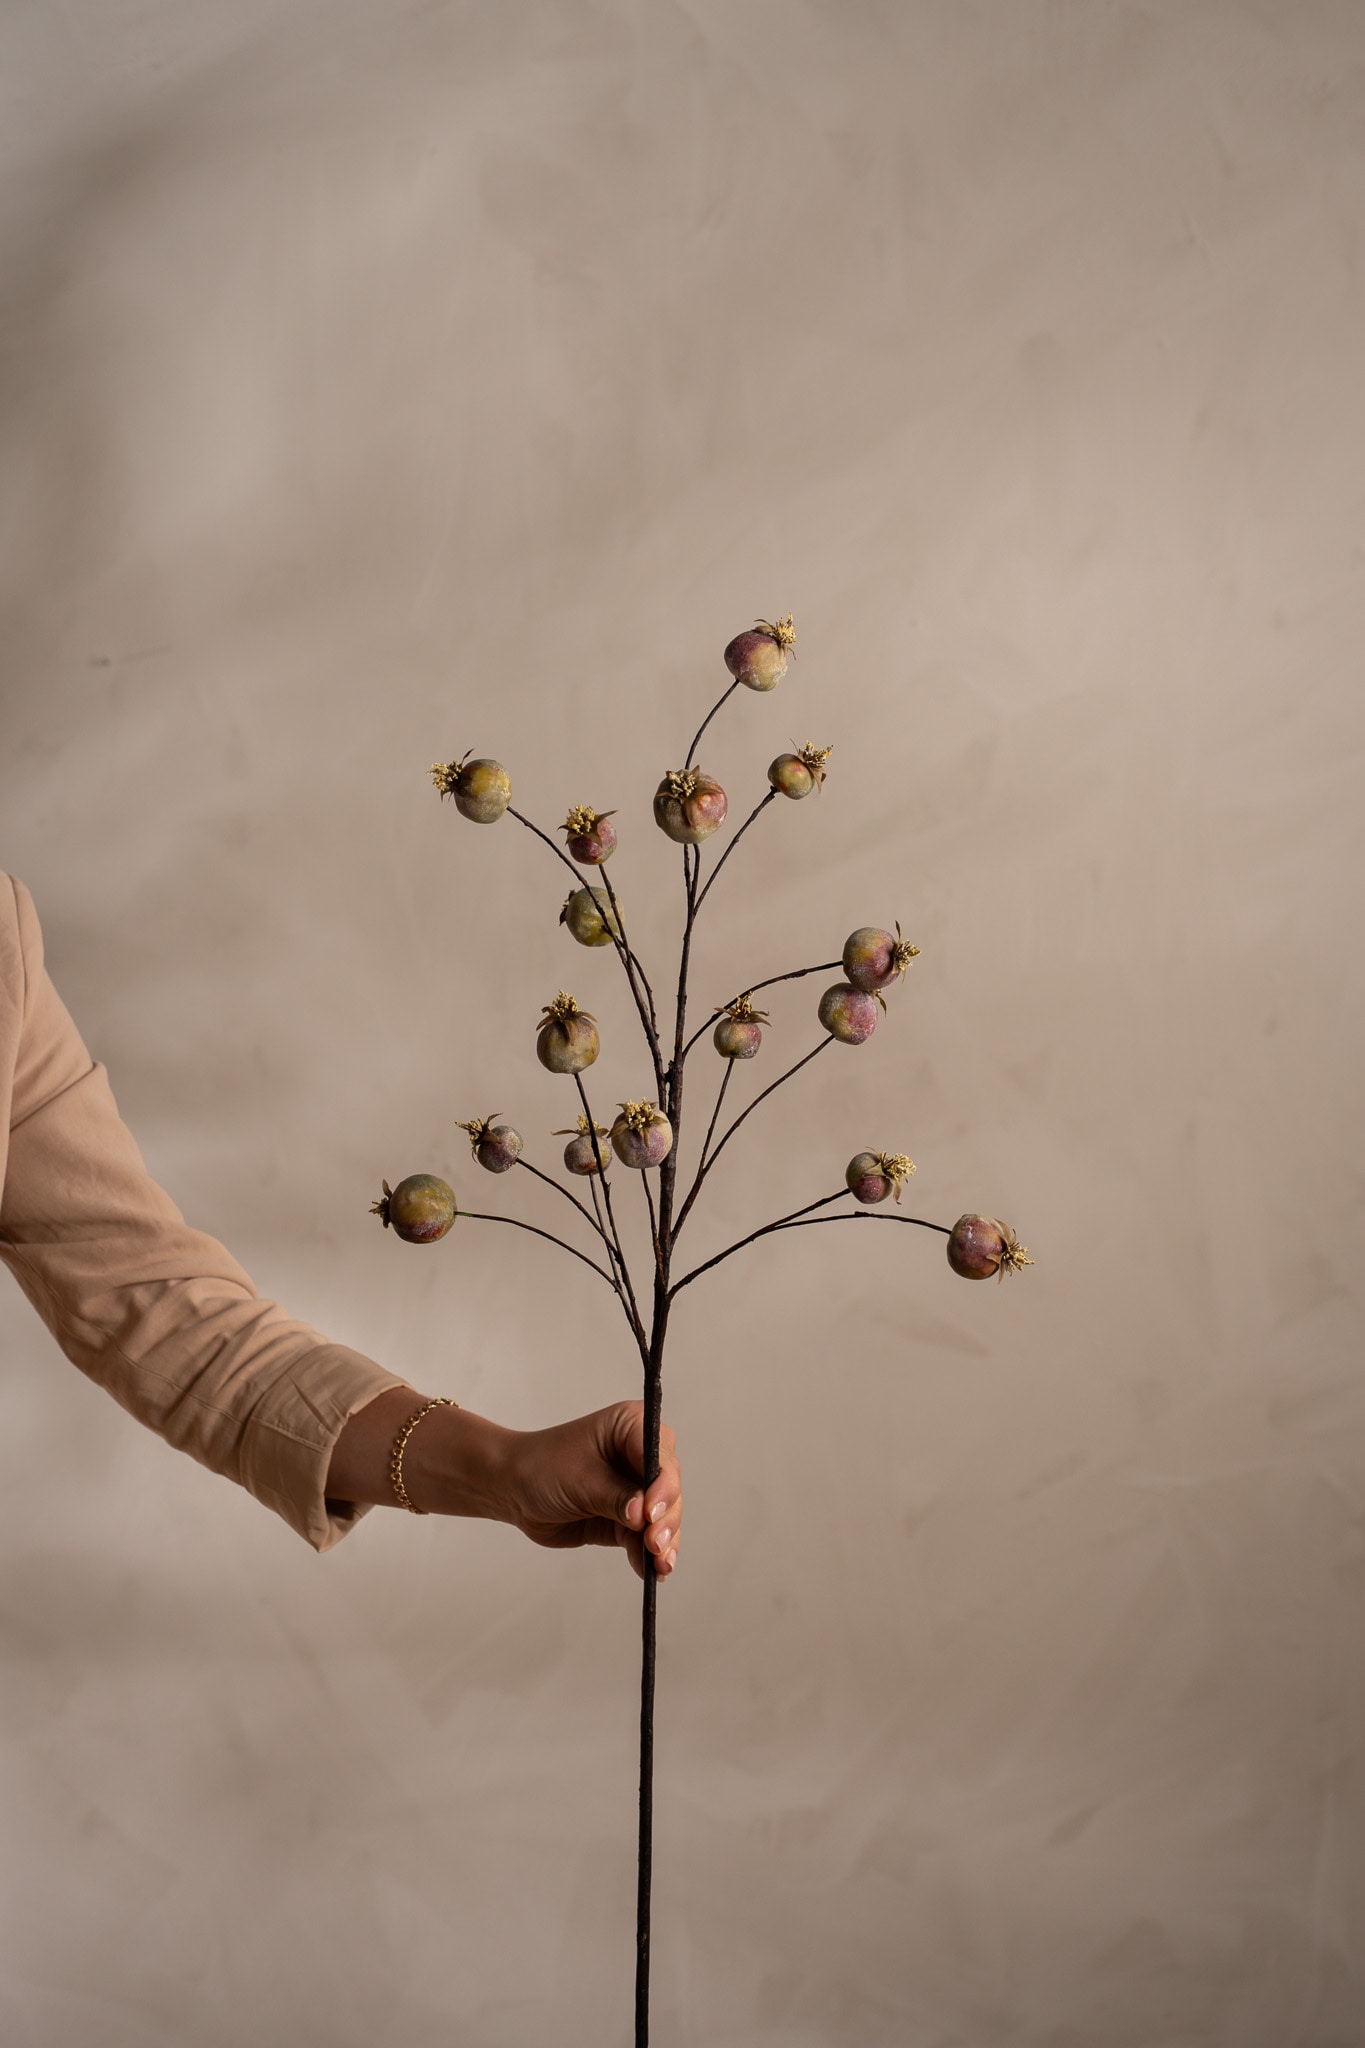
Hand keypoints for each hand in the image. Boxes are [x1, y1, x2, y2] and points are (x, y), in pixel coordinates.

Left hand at [505, 1400, 680, 1579]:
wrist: (514, 1491)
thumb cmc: (542, 1468)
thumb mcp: (581, 1480)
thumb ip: (616, 1497)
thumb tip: (642, 1516)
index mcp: (631, 1427)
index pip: (660, 1456)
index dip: (662, 1485)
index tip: (652, 1512)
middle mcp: (639, 1455)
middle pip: (668, 1489)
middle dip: (665, 1519)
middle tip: (654, 1542)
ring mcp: (636, 1488)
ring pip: (663, 1517)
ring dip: (663, 1542)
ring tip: (659, 1564)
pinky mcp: (628, 1517)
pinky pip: (645, 1538)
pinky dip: (648, 1555)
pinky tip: (650, 1570)